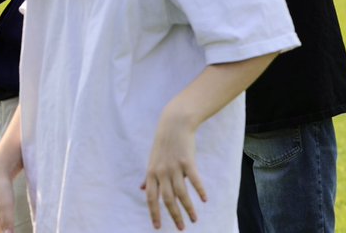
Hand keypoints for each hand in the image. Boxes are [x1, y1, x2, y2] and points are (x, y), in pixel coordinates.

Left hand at [142, 109, 206, 230]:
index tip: (157, 227)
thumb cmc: (163, 142)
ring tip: (194, 219)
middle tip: (181, 228)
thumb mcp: (152, 159)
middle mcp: (162, 173)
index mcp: (151, 174)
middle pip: (167, 200)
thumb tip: (141, 188)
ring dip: (188, 208)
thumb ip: (148, 176)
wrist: (175, 124)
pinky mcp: (188, 161)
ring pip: (181, 193)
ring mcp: (175, 167)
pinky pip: (194, 180)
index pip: (151, 199)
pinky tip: (204, 199)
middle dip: (174, 216)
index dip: (154, 213)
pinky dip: (199, 190)